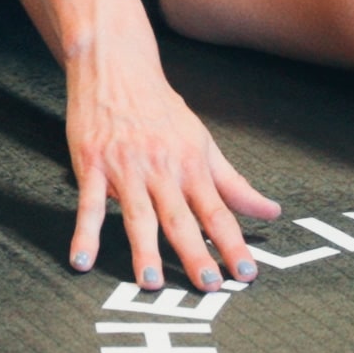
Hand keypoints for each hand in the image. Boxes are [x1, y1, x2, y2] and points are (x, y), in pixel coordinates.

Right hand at [65, 46, 278, 291]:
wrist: (116, 66)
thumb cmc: (161, 108)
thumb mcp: (203, 142)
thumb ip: (234, 183)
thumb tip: (271, 211)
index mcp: (192, 165)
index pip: (219, 211)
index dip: (234, 244)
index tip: (247, 273)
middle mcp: (162, 169)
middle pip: (181, 218)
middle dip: (196, 253)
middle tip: (208, 286)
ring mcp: (125, 168)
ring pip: (138, 215)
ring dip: (144, 249)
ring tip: (150, 282)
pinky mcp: (92, 165)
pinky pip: (88, 204)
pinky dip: (85, 233)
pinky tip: (82, 260)